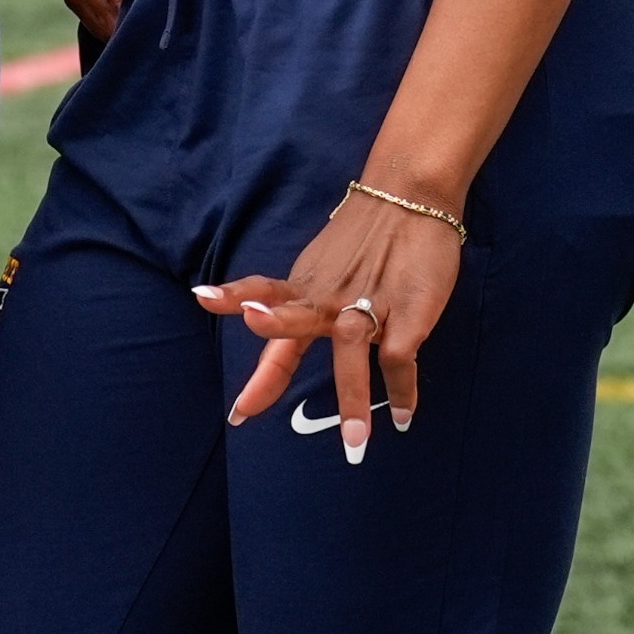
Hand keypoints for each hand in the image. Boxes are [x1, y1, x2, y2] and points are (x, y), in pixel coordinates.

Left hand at [197, 182, 463, 463]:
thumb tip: (269, 321)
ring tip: (356, 442)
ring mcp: (367, 304)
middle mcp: (328, 297)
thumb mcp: (323, 265)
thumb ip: (301, 299)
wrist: (411, 192)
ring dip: (355, 400)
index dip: (233, 326)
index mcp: (306, 285)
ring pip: (352, 353)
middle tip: (246, 411)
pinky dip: (404, 390)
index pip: (262, 304)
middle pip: (290, 329)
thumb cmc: (368, 233)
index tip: (222, 374)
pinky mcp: (406, 311)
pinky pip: (401, 358)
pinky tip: (405, 415)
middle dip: (269, 373)